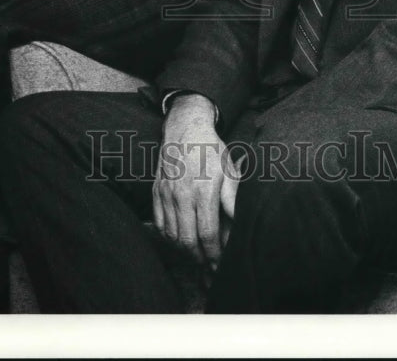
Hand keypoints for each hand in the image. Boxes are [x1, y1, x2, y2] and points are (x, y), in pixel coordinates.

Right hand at [152, 94, 236, 266]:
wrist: (185, 127)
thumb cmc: (211, 149)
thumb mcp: (229, 169)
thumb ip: (233, 198)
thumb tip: (240, 221)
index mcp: (203, 190)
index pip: (207, 234)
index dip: (214, 254)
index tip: (220, 265)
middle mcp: (182, 194)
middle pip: (187, 240)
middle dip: (199, 260)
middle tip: (209, 268)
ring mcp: (166, 193)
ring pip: (171, 235)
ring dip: (184, 252)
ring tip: (197, 258)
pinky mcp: (156, 191)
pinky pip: (159, 223)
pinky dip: (168, 238)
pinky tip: (179, 241)